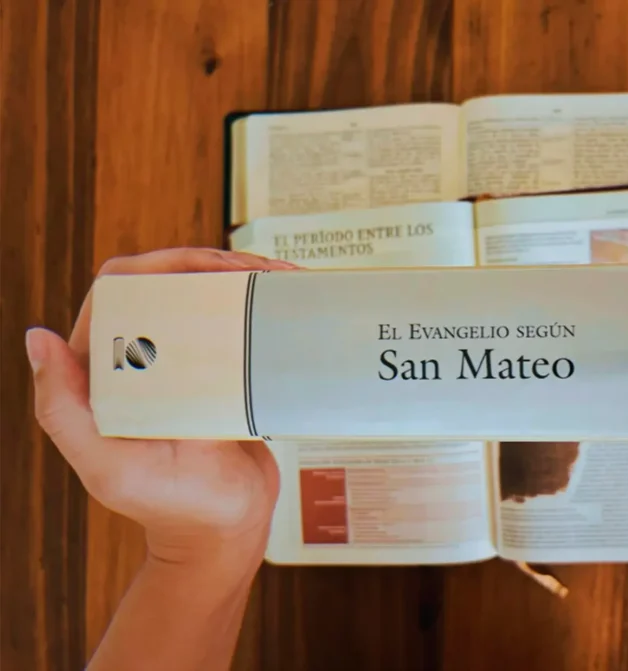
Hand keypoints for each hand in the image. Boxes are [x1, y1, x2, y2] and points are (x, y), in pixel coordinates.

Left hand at [27, 248, 298, 571]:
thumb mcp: (108, 466)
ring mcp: (184, 363)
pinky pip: (236, 325)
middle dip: (213, 263)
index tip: (211, 269)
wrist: (226, 530)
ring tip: (279, 275)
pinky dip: (259, 305)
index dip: (163, 265)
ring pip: (205, 297)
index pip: (121, 291)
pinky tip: (285, 297)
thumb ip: (64, 410)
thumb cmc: (167, 505)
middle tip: (258, 269)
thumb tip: (38, 336)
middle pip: (170, 283)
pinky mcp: (222, 373)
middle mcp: (141, 359)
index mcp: (103, 371)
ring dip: (240, 276)